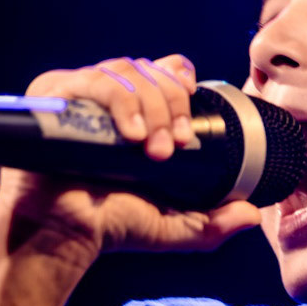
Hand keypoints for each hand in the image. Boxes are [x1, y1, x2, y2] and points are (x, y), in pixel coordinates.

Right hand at [0, 52, 261, 263]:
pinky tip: (129, 134)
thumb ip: (212, 223)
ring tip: (152, 149)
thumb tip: (253, 215)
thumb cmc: (108, 226)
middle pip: (149, 69)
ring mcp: (80, 94)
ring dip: (150, 105)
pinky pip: (93, 80)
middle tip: (174, 145)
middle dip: (171, 104)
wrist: (61, 236)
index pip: (164, 70)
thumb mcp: (172, 226)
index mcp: (135, 112)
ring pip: (126, 70)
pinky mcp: (53, 96)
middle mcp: (108, 97)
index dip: (180, 80)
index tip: (189, 113)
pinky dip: (118, 100)